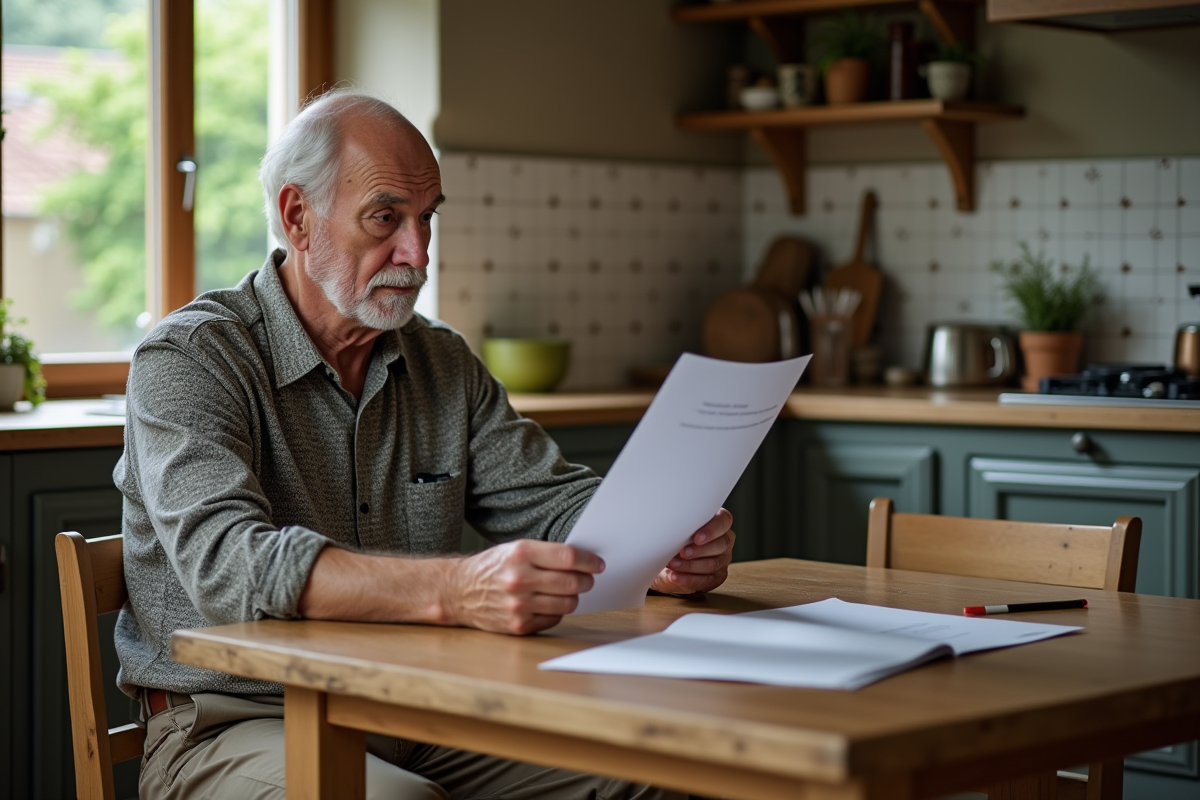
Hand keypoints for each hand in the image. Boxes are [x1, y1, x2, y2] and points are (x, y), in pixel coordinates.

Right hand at [446, 540, 604, 634]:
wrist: (460, 592)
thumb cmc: (492, 567)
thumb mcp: (515, 549)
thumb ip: (546, 553)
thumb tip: (583, 561)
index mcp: (521, 554)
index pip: (568, 557)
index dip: (589, 561)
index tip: (597, 564)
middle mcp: (519, 579)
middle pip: (572, 582)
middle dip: (586, 580)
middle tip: (588, 579)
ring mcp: (519, 605)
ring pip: (567, 603)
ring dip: (573, 597)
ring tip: (568, 591)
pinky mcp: (519, 625)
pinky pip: (555, 619)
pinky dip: (557, 612)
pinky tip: (549, 603)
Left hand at [650, 508, 734, 595]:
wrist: (667, 565)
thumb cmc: (674, 542)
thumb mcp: (676, 531)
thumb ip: (680, 527)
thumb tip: (669, 528)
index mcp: (718, 524)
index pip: (724, 521)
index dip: (712, 530)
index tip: (696, 538)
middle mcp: (724, 542)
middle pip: (721, 544)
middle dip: (699, 550)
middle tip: (682, 552)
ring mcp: (722, 561)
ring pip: (713, 564)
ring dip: (690, 565)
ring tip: (673, 564)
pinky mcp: (716, 578)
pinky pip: (706, 581)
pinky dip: (688, 579)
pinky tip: (675, 577)